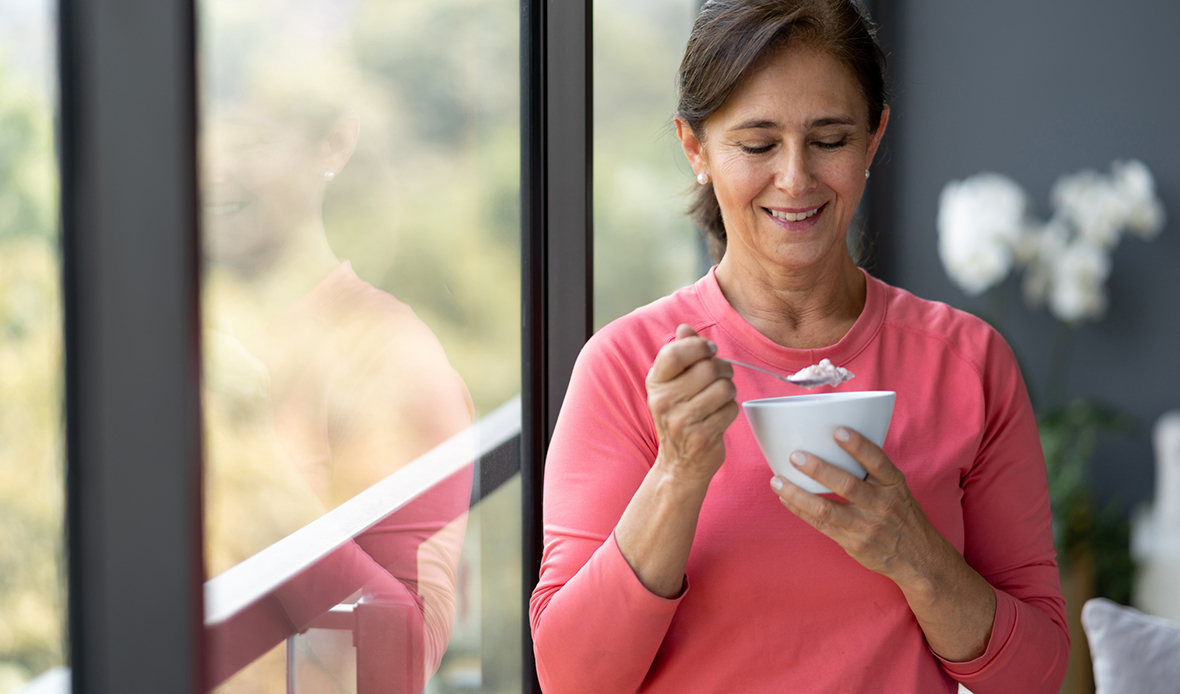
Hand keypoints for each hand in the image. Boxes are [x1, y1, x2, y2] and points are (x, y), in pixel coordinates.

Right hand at [646, 324, 738, 485]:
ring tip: (719, 399)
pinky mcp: (702, 437)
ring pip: (724, 388)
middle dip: (723, 370)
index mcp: (655, 383)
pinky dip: (730, 411)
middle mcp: (664, 401)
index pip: (675, 353)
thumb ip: (679, 353)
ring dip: (728, 392)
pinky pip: (731, 409)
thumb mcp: (672, 384)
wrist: (679, 463)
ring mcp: (681, 421)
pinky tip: (719, 417)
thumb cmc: (679, 416)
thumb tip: (685, 328)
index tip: (708, 351)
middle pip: (708, 368)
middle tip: (720, 378)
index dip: (699, 347)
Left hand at [769, 426, 997, 660]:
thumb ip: (873, 472)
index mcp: (894, 485)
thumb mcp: (897, 490)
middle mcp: (882, 505)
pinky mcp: (852, 543)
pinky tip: (785, 498)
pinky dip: (799, 510)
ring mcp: (866, 526)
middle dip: (818, 469)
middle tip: (795, 455)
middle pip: (847, 484)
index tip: (838, 430)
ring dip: (798, 494)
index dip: (858, 445)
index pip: (878, 461)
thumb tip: (834, 441)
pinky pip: (820, 524)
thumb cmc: (901, 515)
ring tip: (777, 480)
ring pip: (826, 509)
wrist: (919, 560)